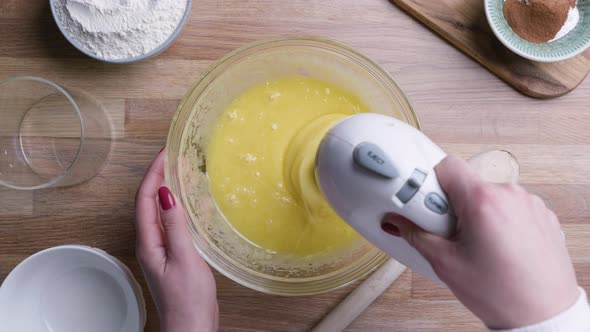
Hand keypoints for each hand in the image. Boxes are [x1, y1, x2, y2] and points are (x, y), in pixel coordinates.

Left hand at [135, 149, 218, 331]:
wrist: (192, 327)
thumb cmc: (188, 300)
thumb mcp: (184, 258)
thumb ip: (174, 225)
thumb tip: (164, 194)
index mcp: (148, 242)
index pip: (144, 199)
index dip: (152, 173)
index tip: (163, 153)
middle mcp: (150, 243)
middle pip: (147, 202)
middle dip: (156, 176)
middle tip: (170, 156)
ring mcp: (161, 250)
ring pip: (158, 211)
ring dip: (165, 189)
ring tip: (178, 171)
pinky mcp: (172, 255)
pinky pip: (170, 223)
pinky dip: (176, 206)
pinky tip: (189, 203)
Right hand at [382, 156, 579, 328]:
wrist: (544, 314)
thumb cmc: (502, 294)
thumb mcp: (446, 264)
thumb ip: (416, 235)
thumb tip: (397, 222)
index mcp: (484, 201)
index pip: (447, 166)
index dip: (429, 181)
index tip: (423, 203)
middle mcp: (510, 195)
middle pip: (467, 182)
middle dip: (451, 203)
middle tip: (447, 231)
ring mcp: (529, 203)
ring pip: (488, 194)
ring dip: (475, 211)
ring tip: (475, 244)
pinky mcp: (541, 214)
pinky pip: (509, 206)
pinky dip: (498, 219)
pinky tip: (496, 247)